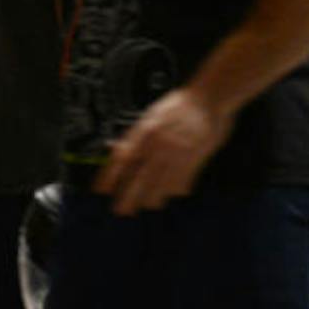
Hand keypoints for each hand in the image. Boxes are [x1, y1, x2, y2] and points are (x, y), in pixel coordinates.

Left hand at [94, 89, 234, 215]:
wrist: (209, 98)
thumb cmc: (179, 105)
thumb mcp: (152, 115)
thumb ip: (136, 135)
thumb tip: (117, 150)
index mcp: (145, 131)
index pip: (122, 158)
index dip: (109, 176)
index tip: (100, 190)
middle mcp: (158, 144)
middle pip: (139, 177)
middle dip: (128, 197)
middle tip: (121, 210)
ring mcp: (177, 153)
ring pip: (160, 185)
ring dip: (152, 198)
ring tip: (148, 205)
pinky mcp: (194, 160)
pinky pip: (181, 182)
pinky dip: (176, 189)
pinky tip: (172, 193)